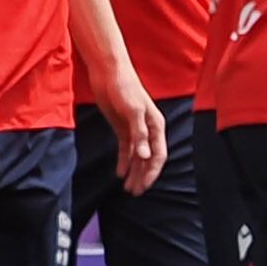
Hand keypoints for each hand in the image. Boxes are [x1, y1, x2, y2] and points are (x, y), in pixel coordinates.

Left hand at [97, 68, 167, 194]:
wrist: (108, 72)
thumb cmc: (124, 87)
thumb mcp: (133, 110)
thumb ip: (140, 133)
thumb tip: (144, 156)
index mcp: (156, 125)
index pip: (158, 154)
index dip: (152, 172)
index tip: (144, 186)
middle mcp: (148, 129)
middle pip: (148, 159)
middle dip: (143, 176)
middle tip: (134, 192)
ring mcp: (135, 129)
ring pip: (137, 156)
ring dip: (134, 172)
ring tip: (127, 188)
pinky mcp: (122, 127)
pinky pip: (126, 149)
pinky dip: (124, 161)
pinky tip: (119, 173)